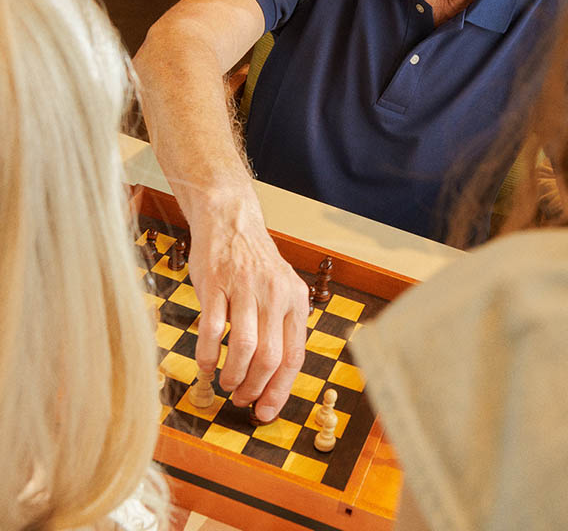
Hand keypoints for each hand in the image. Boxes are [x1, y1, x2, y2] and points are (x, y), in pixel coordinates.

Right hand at [188, 191, 309, 421]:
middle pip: (270, 357)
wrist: (231, 222)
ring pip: (244, 347)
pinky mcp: (216, 284)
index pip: (294, 355)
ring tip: (226, 384)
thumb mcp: (280, 290)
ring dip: (233, 375)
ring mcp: (244, 288)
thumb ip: (280, 328)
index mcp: (296, 299)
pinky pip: (212, 329)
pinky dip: (208, 355)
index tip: (266, 411)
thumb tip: (273, 379)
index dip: (280, 389)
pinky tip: (206, 365)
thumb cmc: (254, 264)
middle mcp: (275, 294)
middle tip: (241, 399)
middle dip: (255, 388)